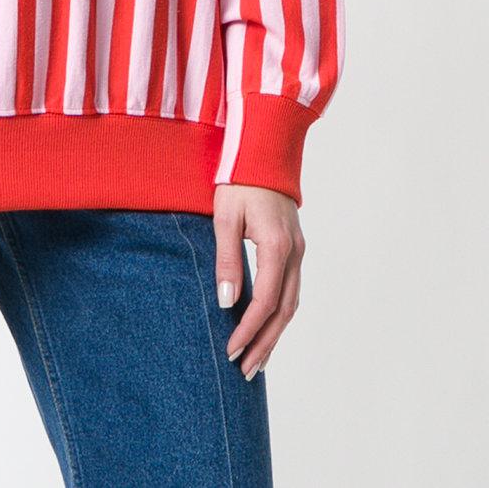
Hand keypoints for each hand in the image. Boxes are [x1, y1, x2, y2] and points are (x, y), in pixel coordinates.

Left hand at [212, 184, 304, 380]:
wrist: (264, 153)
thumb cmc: (239, 182)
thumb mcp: (225, 217)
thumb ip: (227, 260)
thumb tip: (227, 302)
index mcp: (275, 246)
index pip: (265, 301)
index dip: (249, 330)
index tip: (231, 350)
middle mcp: (294, 253)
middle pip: (284, 311)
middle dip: (265, 343)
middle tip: (245, 371)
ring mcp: (298, 251)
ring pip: (291, 304)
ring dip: (275, 334)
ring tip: (257, 360)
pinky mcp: (294, 248)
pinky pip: (291, 290)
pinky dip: (280, 315)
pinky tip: (267, 328)